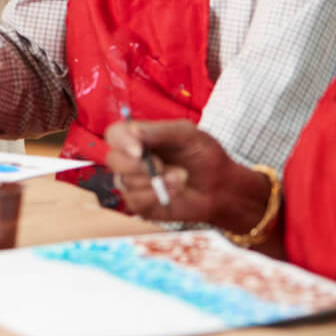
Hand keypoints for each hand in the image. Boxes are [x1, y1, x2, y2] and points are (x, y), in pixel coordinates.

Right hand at [103, 120, 251, 225]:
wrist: (221, 187)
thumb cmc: (204, 156)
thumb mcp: (187, 134)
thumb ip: (160, 130)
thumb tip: (133, 131)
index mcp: (138, 138)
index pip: (114, 135)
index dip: (122, 142)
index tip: (139, 150)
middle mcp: (131, 159)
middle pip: (114, 160)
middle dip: (137, 165)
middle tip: (161, 166)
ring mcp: (134, 183)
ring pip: (125, 182)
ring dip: (156, 181)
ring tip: (180, 177)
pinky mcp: (140, 204)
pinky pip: (135, 201)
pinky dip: (156, 195)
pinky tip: (175, 191)